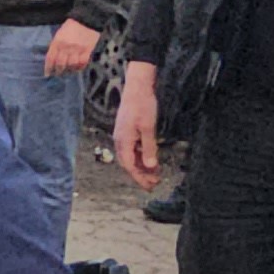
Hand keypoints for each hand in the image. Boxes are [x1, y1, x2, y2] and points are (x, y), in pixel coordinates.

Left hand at [44, 19, 101, 74]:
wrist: (86, 20)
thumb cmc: (70, 27)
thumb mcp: (59, 34)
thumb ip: (56, 45)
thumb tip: (52, 59)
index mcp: (57, 42)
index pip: (50, 58)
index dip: (48, 68)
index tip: (47, 74)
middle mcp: (66, 47)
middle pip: (60, 64)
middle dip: (58, 71)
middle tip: (58, 74)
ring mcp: (77, 49)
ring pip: (71, 65)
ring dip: (69, 70)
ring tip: (68, 72)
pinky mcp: (87, 50)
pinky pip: (82, 63)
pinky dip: (79, 67)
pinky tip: (77, 68)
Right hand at [113, 62, 163, 188]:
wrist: (137, 86)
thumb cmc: (143, 106)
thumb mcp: (148, 128)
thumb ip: (149, 148)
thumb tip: (150, 167)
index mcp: (123, 141)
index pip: (130, 166)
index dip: (140, 178)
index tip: (151, 186)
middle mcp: (120, 140)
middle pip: (128, 164)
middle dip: (140, 175)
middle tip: (154, 184)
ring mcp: (122, 135)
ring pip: (130, 156)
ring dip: (141, 166)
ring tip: (154, 173)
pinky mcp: (126, 130)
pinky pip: (131, 148)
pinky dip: (140, 156)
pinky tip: (149, 158)